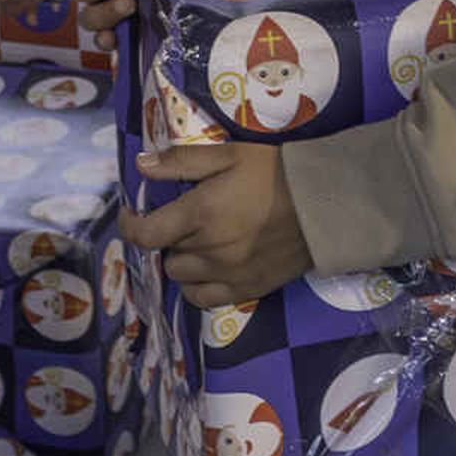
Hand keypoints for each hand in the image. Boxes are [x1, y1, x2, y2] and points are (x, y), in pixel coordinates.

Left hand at [120, 140, 310, 307]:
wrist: (325, 204)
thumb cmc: (275, 173)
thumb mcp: (229, 155)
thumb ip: (181, 161)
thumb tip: (141, 166)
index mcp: (200, 214)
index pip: (145, 234)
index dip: (129, 226)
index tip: (132, 215)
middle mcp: (209, 250)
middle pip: (166, 255)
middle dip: (167, 238)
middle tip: (182, 222)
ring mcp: (228, 274)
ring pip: (182, 279)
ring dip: (182, 262)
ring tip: (197, 245)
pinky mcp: (247, 289)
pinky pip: (206, 299)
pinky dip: (199, 287)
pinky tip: (209, 270)